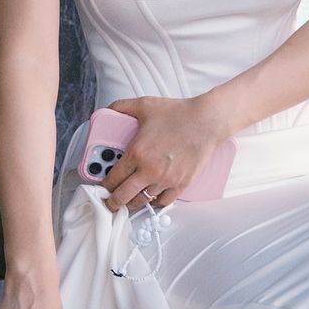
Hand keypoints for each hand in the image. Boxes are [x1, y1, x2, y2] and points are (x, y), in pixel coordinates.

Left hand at [103, 95, 228, 211]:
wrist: (207, 121)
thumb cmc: (178, 113)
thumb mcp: (144, 105)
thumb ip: (122, 107)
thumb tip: (108, 109)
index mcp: (136, 153)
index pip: (112, 179)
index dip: (104, 187)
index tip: (102, 188)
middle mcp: (149, 170)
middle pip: (123, 197)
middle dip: (113, 202)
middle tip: (110, 202)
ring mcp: (166, 180)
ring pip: (142, 202)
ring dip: (132, 203)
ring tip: (128, 201)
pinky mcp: (181, 184)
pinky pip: (163, 202)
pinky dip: (154, 203)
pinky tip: (150, 199)